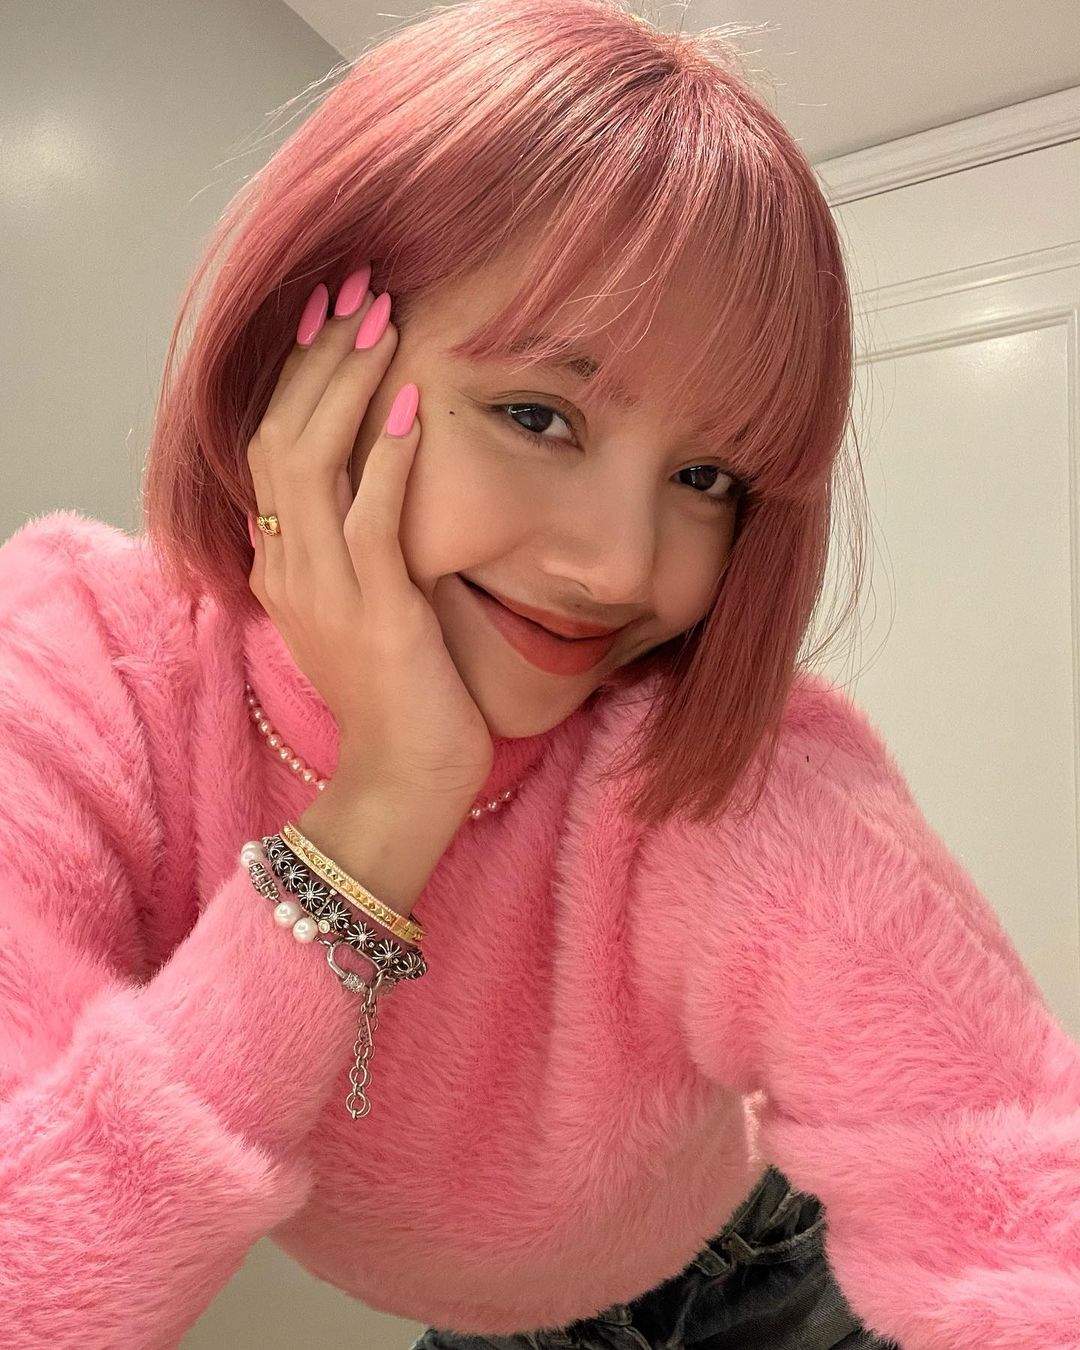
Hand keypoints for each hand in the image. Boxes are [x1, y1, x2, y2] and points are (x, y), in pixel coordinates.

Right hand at [246, 269, 494, 806]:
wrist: (403, 781)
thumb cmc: (397, 694)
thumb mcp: (361, 609)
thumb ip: (354, 549)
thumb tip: (382, 481)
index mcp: (282, 563)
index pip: (273, 445)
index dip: (297, 374)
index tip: (332, 315)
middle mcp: (288, 566)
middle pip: (281, 434)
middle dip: (317, 355)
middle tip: (356, 287)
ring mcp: (324, 588)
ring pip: (312, 462)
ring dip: (346, 383)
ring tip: (381, 319)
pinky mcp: (373, 611)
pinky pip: (371, 519)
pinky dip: (390, 458)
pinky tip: (416, 406)